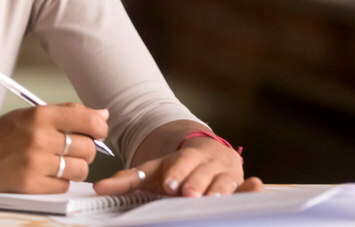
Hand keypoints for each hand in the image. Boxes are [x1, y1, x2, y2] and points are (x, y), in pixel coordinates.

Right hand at [0, 103, 109, 193]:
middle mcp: (39, 137)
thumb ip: (68, 112)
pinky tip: (45, 173)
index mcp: (40, 115)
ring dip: (74, 168)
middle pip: (88, 148)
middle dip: (84, 150)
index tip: (97, 131)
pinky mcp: (30, 183)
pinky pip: (64, 186)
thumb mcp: (31, 113)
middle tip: (70, 149)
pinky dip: (59, 182)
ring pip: (80, 169)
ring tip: (58, 163)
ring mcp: (35, 162)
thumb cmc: (1, 133)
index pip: (88, 120)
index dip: (99, 128)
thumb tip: (102, 114)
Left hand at [94, 138, 262, 197]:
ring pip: (224, 181)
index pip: (180, 164)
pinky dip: (252, 188)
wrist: (206, 155)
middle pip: (202, 173)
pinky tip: (256, 187)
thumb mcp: (152, 171)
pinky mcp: (240, 184)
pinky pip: (247, 187)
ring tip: (214, 199)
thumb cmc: (176, 170)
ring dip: (221, 188)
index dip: (177, 172)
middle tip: (189, 194)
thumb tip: (98, 188)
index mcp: (184, 158)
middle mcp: (206, 164)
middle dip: (196, 184)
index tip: (170, 183)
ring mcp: (225, 174)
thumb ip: (127, 180)